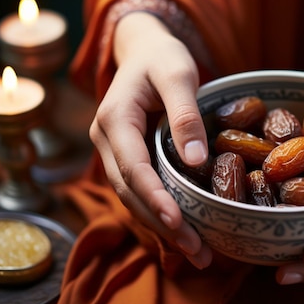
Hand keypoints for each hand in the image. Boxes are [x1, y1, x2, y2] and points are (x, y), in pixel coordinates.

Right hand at [89, 12, 212, 268]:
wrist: (144, 50)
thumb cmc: (162, 57)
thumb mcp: (178, 74)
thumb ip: (185, 115)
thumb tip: (197, 160)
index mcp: (114, 119)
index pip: (133, 167)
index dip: (154, 198)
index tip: (177, 223)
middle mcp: (107, 141)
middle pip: (131, 192)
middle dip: (162, 224)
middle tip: (197, 251)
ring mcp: (115, 151)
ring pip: (134, 197)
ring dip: (162, 226)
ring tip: (197, 252)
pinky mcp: (128, 157)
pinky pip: (141, 191)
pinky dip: (161, 212)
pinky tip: (185, 232)